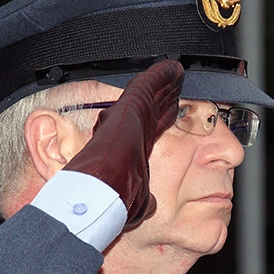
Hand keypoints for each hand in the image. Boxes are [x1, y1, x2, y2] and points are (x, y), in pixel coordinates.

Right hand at [64, 60, 183, 228]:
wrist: (97, 192)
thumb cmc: (112, 199)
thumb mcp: (133, 201)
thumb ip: (144, 198)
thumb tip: (151, 205)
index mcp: (127, 150)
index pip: (148, 129)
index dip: (160, 119)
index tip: (172, 112)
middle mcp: (126, 130)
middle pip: (150, 107)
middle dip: (163, 96)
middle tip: (176, 83)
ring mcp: (127, 117)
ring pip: (149, 93)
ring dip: (164, 83)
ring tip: (176, 73)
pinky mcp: (129, 107)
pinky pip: (147, 86)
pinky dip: (160, 76)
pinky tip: (172, 68)